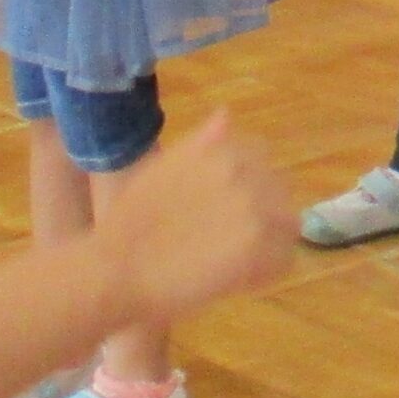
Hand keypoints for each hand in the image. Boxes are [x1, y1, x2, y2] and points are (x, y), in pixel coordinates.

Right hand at [92, 112, 294, 319]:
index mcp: (225, 148)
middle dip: (260, 214)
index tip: (225, 212)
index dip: (246, 189)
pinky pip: (283, 260)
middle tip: (227, 242)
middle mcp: (245, 170)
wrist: (111, 270)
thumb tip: (227, 115)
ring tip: (233, 263)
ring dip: (268, 243)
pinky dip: (267, 273)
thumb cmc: (128, 223)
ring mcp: (255, 207)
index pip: (261, 161)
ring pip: (287, 225)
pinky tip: (238, 282)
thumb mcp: (163, 167)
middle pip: (278, 192)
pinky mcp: (256, 247)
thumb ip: (201, 144)